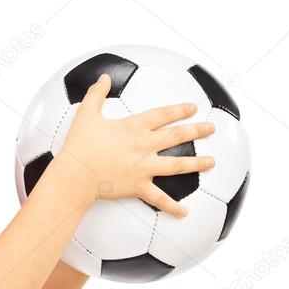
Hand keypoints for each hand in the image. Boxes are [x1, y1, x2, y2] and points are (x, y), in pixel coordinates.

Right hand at [53, 73, 216, 217]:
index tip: (193, 108)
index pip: (162, 115)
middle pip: (176, 136)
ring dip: (196, 163)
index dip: (179, 110)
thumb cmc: (80, 144)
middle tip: (211, 129)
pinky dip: (172, 207)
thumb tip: (103, 77)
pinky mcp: (139, 186)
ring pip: (177, 165)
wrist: (76, 174)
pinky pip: (159, 198)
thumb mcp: (86, 114)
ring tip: (212, 162)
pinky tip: (185, 212)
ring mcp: (144, 168)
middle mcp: (144, 146)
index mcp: (134, 127)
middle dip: (196, 131)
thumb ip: (97, 93)